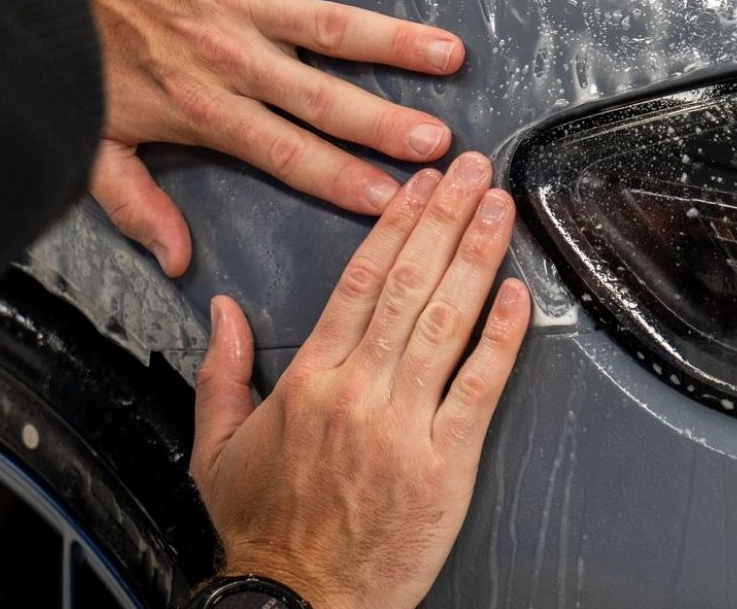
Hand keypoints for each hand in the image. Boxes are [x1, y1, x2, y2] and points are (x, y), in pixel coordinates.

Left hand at [67, 0, 465, 275]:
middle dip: (385, 124)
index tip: (392, 200)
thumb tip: (177, 260)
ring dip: (395, 40)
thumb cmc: (86, 55)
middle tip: (441, 143)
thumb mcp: (94, 146)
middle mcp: (235, 58)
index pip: (286, 154)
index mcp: (206, 110)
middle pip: (323, 99)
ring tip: (449, 54)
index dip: (340, 179)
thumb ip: (136, 205)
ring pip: (333, 25)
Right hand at [190, 152, 532, 607]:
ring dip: (477, 258)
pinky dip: (502, 338)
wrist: (297, 605)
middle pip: (407, 286)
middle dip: (444, 219)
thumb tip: (222, 311)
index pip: (358, 282)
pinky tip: (519, 296)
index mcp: (308, 382)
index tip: (419, 185)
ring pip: (445, 323)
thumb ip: (222, 371)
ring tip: (499, 210)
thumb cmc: (264, 533)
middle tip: (472, 171)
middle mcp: (357, 394)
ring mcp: (403, 427)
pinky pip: (479, 388)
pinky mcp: (444, 464)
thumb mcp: (217, 448)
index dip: (395, 225)